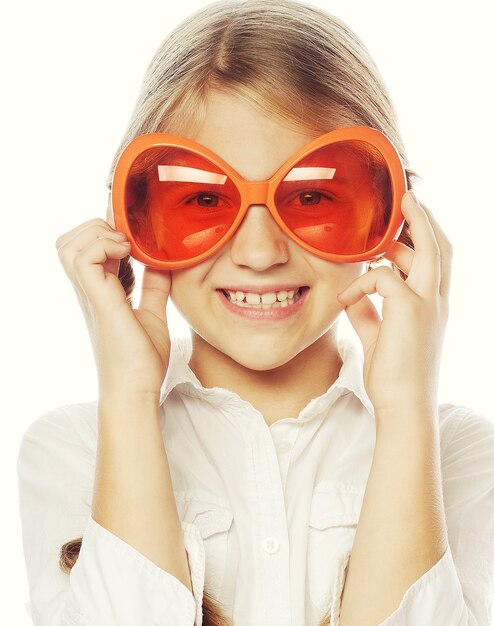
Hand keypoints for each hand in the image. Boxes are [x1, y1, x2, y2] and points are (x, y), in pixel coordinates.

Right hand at [55, 218, 171, 400]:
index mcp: (100, 292)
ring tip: (127, 249)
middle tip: (128, 242)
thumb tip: (163, 262)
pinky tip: (128, 257)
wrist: (137, 392)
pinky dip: (104, 247)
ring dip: (99, 235)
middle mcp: (89, 291)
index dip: (105, 230)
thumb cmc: (141, 361)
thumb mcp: (153, 314)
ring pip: (69, 246)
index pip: (86, 247)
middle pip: (69, 241)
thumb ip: (154, 288)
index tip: (133, 233)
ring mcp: (90, 296)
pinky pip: (85, 260)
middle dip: (98, 228)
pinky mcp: (100, 302)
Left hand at [336, 191, 452, 418]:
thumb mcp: (378, 338)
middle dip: (427, 219)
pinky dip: (362, 283)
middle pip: (442, 247)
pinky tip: (346, 299)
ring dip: (411, 226)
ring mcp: (428, 303)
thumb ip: (369, 315)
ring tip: (395, 210)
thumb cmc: (393, 376)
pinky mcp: (411, 310)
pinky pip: (383, 277)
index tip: (404, 225)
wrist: (403, 407)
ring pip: (429, 248)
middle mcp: (436, 301)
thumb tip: (353, 298)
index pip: (435, 263)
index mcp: (431, 307)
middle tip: (409, 198)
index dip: (424, 239)